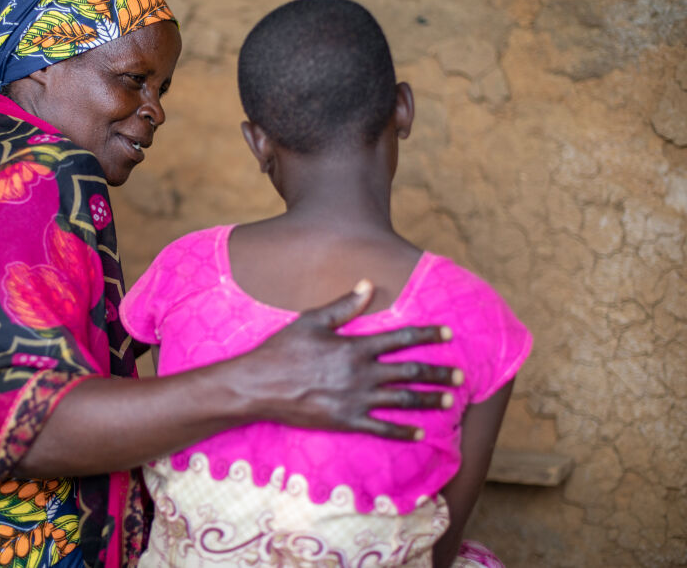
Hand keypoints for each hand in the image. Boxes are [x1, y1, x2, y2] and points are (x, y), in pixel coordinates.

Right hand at [230, 279, 459, 439]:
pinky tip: (419, 434)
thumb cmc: (282, 350)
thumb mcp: (311, 321)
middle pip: (409, 372)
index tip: (448, 334)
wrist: (258, 386)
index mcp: (354, 346)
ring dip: (428, 400)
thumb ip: (343, 305)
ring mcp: (355, 399)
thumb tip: (367, 284)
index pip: (401, 338)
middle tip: (460, 375)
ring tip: (449, 401)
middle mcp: (360, 373)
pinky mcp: (345, 420)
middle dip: (438, 373)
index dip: (427, 334)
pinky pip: (381, 428)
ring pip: (401, 400)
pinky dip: (402, 431)